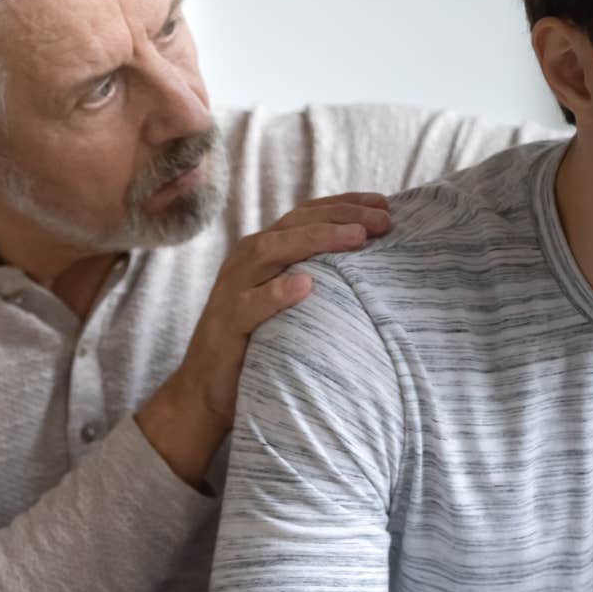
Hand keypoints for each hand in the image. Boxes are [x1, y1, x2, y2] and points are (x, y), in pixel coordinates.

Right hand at [136, 192, 391, 485]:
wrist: (207, 388)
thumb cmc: (260, 340)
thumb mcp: (290, 299)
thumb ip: (317, 274)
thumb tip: (370, 260)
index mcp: (266, 250)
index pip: (307, 214)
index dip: (345, 204)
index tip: (385, 203)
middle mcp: (248, 260)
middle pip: (296, 224)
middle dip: (341, 216)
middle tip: (383, 220)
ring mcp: (233, 288)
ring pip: (273, 251)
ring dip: (316, 240)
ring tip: (357, 238)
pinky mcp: (226, 323)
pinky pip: (251, 303)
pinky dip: (277, 292)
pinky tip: (306, 284)